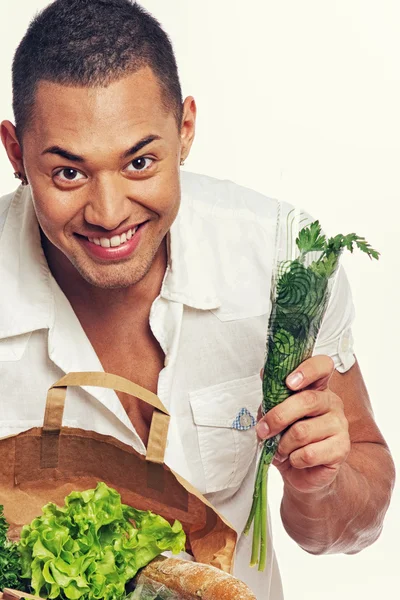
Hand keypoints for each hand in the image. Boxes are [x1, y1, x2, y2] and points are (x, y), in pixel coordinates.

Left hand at [256, 355, 350, 493]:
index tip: (289, 382)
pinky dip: (294, 459)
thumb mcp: (275, 413)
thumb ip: (272, 395)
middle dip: (278, 417)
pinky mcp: (342, 449)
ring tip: (281, 449)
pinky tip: (295, 459)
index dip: (307, 370)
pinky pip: (309, 453)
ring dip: (283, 444)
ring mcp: (340, 425)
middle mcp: (332, 402)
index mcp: (317, 387)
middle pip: (306, 401)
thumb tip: (264, 373)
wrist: (302, 473)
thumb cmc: (288, 438)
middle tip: (264, 430)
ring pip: (303, 431)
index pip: (322, 366)